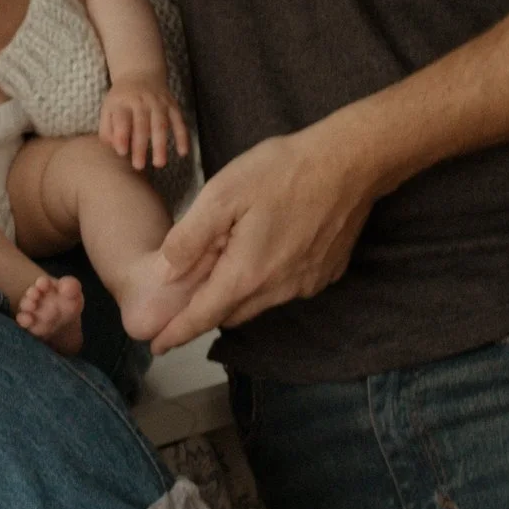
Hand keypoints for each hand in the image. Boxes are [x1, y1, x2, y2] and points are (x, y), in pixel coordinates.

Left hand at [99, 80, 188, 172]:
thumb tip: (113, 151)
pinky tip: (183, 152)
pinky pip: (179, 122)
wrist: (140, 72)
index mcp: (123, 103)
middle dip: (141, 146)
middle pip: (141, 126)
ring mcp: (158, 103)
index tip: (122, 153)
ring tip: (159, 164)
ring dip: (161, 145)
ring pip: (161, 125)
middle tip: (139, 166)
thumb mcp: (108, 108)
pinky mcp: (172, 105)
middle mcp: (141, 102)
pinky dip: (182, 137)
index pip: (122, 120)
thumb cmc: (121, 98)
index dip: (122, 136)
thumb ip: (107, 129)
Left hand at [151, 117, 382, 351]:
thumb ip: (190, 238)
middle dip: (205, 312)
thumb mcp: (222, 194)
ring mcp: (306, 284)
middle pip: (230, 313)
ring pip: (259, 303)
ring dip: (237, 294)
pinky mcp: (325, 273)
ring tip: (223, 270)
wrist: (351, 162)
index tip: (157, 347)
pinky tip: (265, 254)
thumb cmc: (283, 171)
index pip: (202, 316)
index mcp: (247, 274)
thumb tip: (166, 273)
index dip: (176, 333)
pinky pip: (285, 289)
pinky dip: (267, 282)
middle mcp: (278, 290)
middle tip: (182, 304)